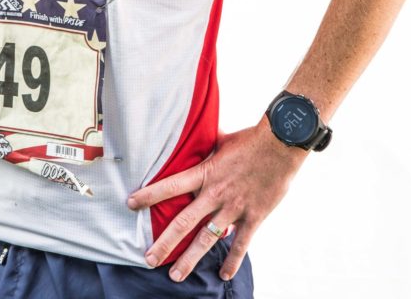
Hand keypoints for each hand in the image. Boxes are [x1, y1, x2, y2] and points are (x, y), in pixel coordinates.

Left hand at [127, 118, 307, 282]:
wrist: (280, 145)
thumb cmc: (251, 139)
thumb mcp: (223, 140)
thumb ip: (209, 146)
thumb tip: (198, 134)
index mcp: (205, 172)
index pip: (171, 185)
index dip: (149, 194)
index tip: (130, 203)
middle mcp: (215, 193)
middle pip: (184, 222)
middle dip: (164, 242)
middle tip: (148, 259)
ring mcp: (234, 207)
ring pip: (207, 239)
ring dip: (190, 259)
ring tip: (175, 275)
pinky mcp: (253, 217)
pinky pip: (240, 244)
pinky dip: (232, 261)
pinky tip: (223, 275)